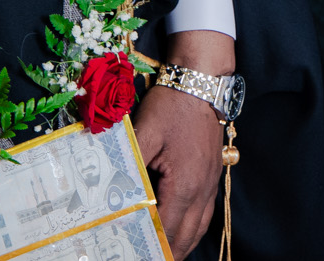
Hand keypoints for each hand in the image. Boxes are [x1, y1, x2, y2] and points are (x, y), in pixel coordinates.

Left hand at [131, 31, 234, 258]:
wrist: (201, 81)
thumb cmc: (172, 104)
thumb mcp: (145, 130)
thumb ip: (128, 162)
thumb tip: (110, 188)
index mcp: (184, 184)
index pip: (165, 228)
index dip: (149, 246)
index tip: (134, 254)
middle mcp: (201, 190)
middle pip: (185, 236)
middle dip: (166, 254)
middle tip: (146, 260)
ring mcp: (210, 183)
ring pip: (198, 228)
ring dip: (181, 246)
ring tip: (164, 257)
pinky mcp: (212, 175)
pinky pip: (205, 214)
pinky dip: (192, 230)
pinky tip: (182, 232)